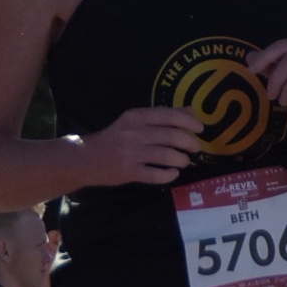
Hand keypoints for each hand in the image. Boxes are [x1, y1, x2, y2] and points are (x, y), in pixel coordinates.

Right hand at [79, 106, 202, 187]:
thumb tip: (191, 111)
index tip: (200, 129)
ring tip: (184, 161)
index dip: (189, 122)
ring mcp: (131, 153)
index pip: (169, 115)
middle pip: (172, 137)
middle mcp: (134, 133)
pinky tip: (172, 173)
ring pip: (167, 156)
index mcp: (136, 117)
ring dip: (181, 160)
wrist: (86, 158)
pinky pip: (156, 175)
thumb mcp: (135, 121)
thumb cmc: (115, 138)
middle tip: (196, 148)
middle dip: (190, 143)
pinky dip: (169, 175)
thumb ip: (162, 116)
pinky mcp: (129, 172)